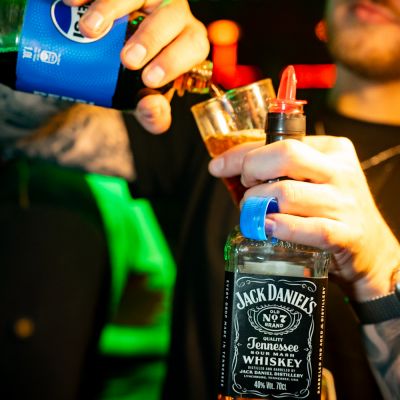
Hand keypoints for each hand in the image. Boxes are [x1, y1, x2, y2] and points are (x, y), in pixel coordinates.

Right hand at [63, 0, 208, 132]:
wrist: (111, 58)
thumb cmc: (138, 79)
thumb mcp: (144, 101)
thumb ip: (154, 115)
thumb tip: (152, 107)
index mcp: (187, 41)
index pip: (192, 46)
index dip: (174, 61)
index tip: (148, 79)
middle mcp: (173, 13)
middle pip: (171, 15)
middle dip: (150, 38)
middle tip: (127, 60)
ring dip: (111, 6)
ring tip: (89, 30)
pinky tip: (70, 2)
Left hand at [208, 136, 399, 300]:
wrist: (371, 251)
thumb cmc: (330, 210)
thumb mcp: (313, 179)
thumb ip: (279, 169)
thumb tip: (227, 166)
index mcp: (331, 150)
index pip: (279, 141)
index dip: (241, 154)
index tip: (218, 167)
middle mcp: (340, 171)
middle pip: (285, 156)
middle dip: (252, 170)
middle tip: (247, 188)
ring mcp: (344, 203)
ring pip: (285, 193)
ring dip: (258, 204)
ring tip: (255, 212)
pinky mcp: (345, 234)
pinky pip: (302, 227)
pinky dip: (277, 227)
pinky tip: (267, 227)